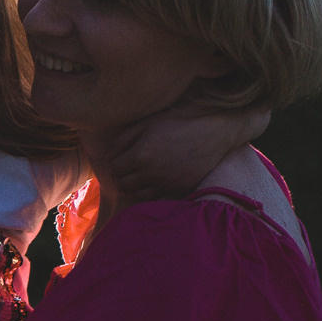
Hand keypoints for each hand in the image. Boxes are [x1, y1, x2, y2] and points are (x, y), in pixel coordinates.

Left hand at [105, 98, 271, 202]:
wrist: (215, 130)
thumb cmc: (179, 122)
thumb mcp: (148, 123)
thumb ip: (123, 140)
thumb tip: (106, 156)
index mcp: (141, 155)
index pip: (114, 169)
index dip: (114, 164)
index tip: (121, 158)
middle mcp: (151, 174)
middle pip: (123, 185)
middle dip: (122, 176)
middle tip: (128, 167)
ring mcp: (167, 184)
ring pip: (137, 195)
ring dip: (135, 186)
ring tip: (141, 174)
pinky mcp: (180, 190)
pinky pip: (157, 198)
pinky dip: (152, 192)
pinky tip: (156, 180)